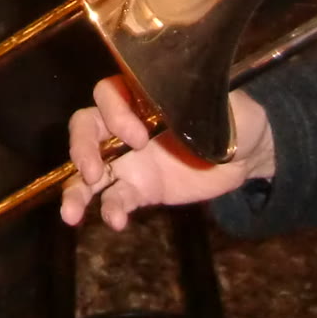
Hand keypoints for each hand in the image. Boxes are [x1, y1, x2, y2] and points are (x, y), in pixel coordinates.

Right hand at [62, 77, 275, 230]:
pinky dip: (111, 210)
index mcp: (141, 96)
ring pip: (88, 170)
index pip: (108, 95)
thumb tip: (191, 98)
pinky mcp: (139, 189)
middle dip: (82, 149)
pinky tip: (116, 222)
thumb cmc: (234, 118)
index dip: (115, 114)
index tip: (139, 137)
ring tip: (70, 214)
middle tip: (92, 172)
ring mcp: (128, 159)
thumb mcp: (222, 102)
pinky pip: (116, 198)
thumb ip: (201, 101)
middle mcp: (125, 124)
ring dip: (76, 190)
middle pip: (85, 129)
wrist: (245, 157)